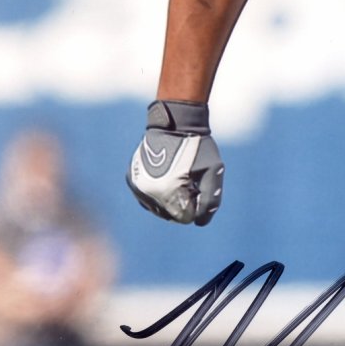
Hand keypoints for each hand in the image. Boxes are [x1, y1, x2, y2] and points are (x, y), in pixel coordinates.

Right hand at [127, 100, 222, 224]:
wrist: (174, 123)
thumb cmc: (197, 148)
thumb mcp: (212, 173)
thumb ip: (210, 201)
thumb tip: (199, 222)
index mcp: (168, 191)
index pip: (185, 217)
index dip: (196, 204)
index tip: (198, 186)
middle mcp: (148, 192)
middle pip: (171, 215)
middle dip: (183, 203)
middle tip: (190, 181)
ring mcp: (137, 186)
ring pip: (158, 209)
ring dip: (170, 200)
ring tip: (178, 178)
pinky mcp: (132, 180)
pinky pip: (147, 199)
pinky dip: (158, 194)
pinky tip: (167, 178)